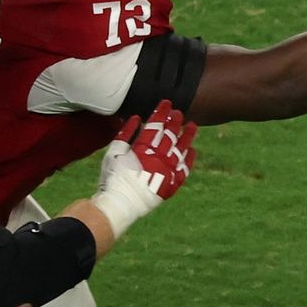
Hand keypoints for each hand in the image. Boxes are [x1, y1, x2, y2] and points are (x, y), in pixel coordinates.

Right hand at [91, 100, 197, 236]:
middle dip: (175, 122)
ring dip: (188, 136)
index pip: (156, 126)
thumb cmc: (113, 177)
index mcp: (143, 150)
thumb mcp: (114, 153)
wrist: (120, 203)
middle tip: (179, 113)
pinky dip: (189, 159)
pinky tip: (193, 150)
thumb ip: (125, 134)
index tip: (167, 103)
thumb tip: (137, 118)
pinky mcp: (172, 184)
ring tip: (193, 126)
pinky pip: (185, 169)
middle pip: (170, 136)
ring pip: (182, 150)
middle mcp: (158, 159)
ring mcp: (167, 172)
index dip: (162, 113)